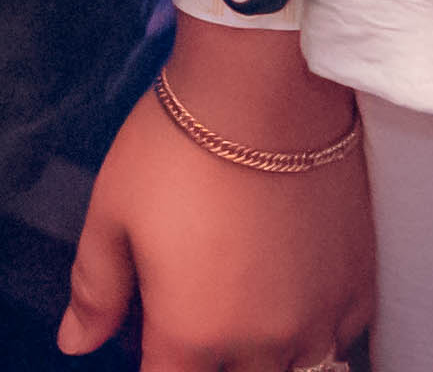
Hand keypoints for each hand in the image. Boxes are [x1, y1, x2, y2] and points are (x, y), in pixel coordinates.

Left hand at [59, 45, 373, 368]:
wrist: (266, 88)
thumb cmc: (179, 146)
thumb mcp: (112, 213)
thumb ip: (96, 290)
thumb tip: (75, 343)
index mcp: (192, 334)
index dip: (154, 363)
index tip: (153, 335)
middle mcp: (260, 344)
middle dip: (211, 361)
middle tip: (200, 310)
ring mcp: (317, 319)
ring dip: (267, 356)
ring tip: (248, 305)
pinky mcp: (357, 287)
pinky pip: (341, 339)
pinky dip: (318, 332)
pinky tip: (296, 294)